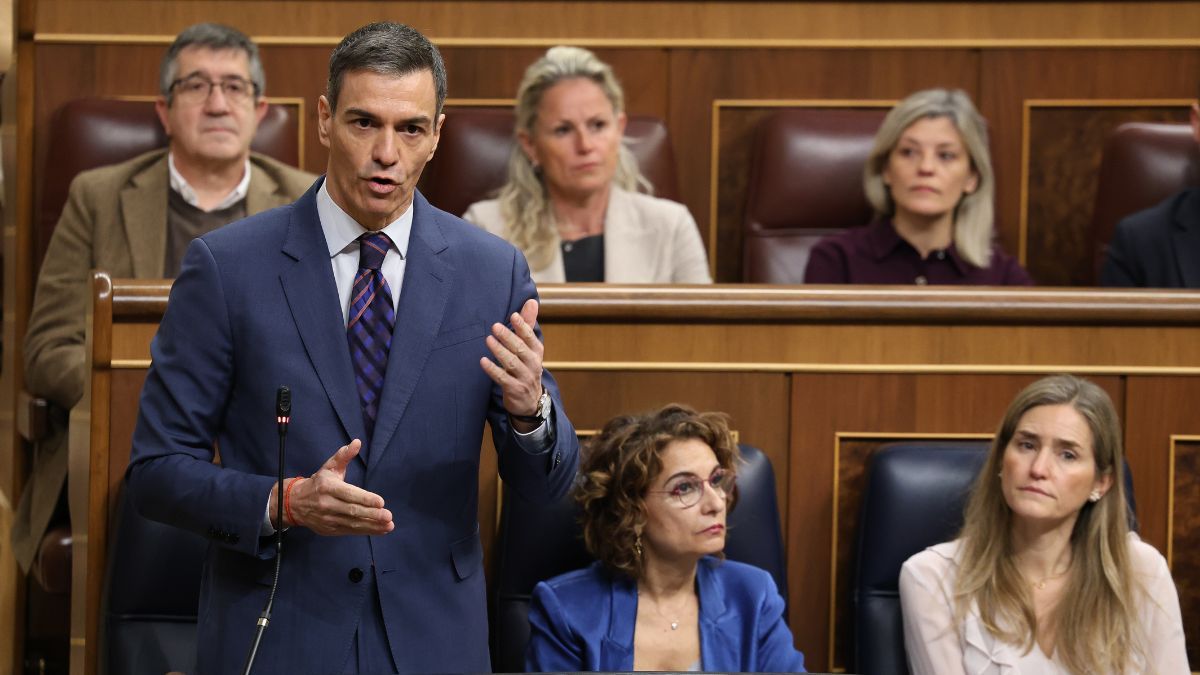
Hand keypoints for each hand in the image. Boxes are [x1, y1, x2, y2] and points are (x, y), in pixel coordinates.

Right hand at [270, 439, 393, 535]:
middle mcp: (326, 504)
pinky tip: (380, 529)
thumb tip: (357, 442)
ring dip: (372, 525)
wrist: (294, 503)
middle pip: (352, 510)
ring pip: (352, 523)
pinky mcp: (329, 529)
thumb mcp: (329, 467)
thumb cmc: (318, 483)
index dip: (365, 498)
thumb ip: (344, 456)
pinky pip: (349, 531)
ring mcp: (327, 518)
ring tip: (388, 525)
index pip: (348, 494)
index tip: (381, 502)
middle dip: (371, 514)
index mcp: (327, 487)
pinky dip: (366, 531)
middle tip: (388, 516)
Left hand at [479, 299, 543, 423]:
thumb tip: (531, 301)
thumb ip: (528, 324)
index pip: (531, 337)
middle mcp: (533, 364)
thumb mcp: (530, 347)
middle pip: (520, 349)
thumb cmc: (526, 367)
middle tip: (495, 326)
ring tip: (488, 340)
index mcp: (536, 352)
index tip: (513, 315)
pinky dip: (493, 370)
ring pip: (512, 363)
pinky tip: (483, 361)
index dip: (523, 326)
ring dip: (500, 351)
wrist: (530, 401)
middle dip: (508, 337)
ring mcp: (524, 378)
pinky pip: (503, 378)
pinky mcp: (515, 389)